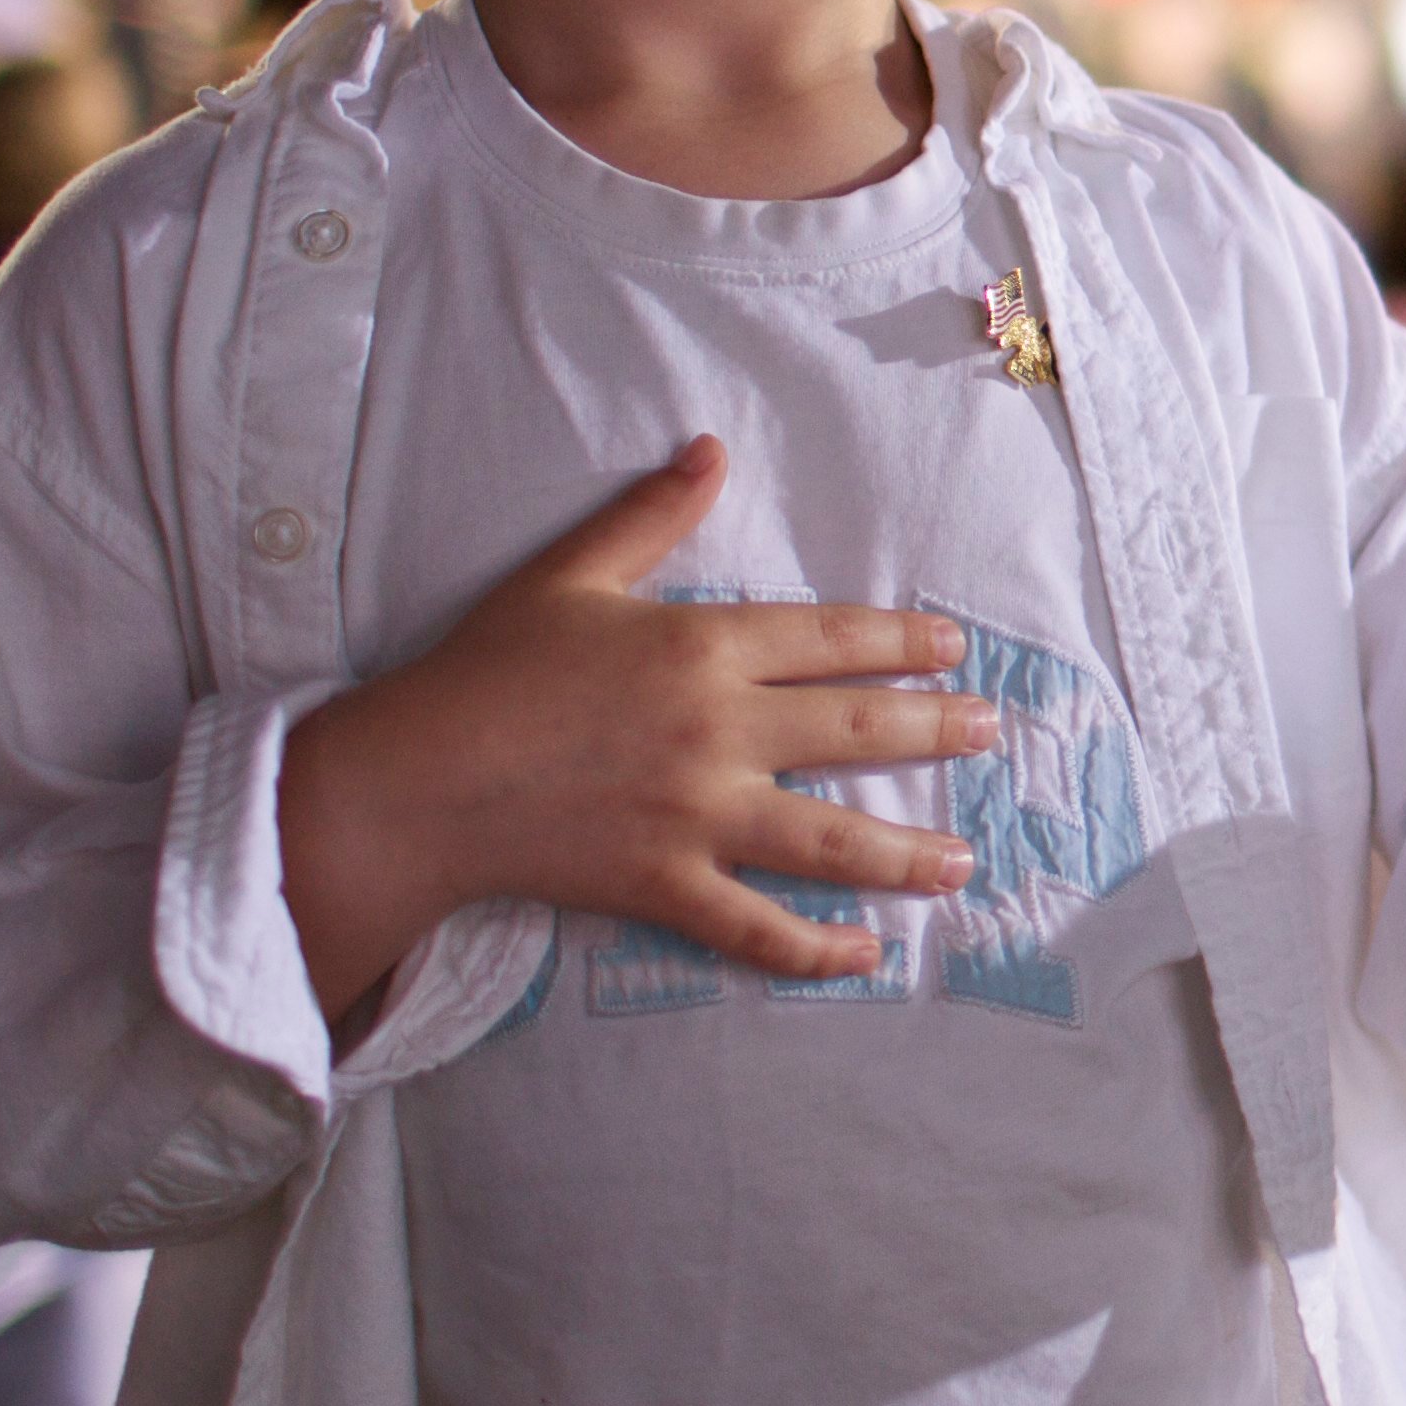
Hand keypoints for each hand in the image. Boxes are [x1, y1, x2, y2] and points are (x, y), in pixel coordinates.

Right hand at [274, 439, 983, 1022]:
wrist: (416, 779)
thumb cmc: (486, 670)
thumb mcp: (569, 575)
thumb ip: (649, 515)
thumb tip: (709, 450)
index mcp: (701, 646)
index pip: (832, 639)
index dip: (901, 642)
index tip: (951, 648)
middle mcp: (716, 730)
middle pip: (852, 733)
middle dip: (932, 732)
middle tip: (989, 733)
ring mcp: (695, 815)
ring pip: (828, 839)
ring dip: (904, 853)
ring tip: (962, 861)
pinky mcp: (662, 885)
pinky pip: (755, 927)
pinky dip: (814, 947)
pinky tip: (866, 954)